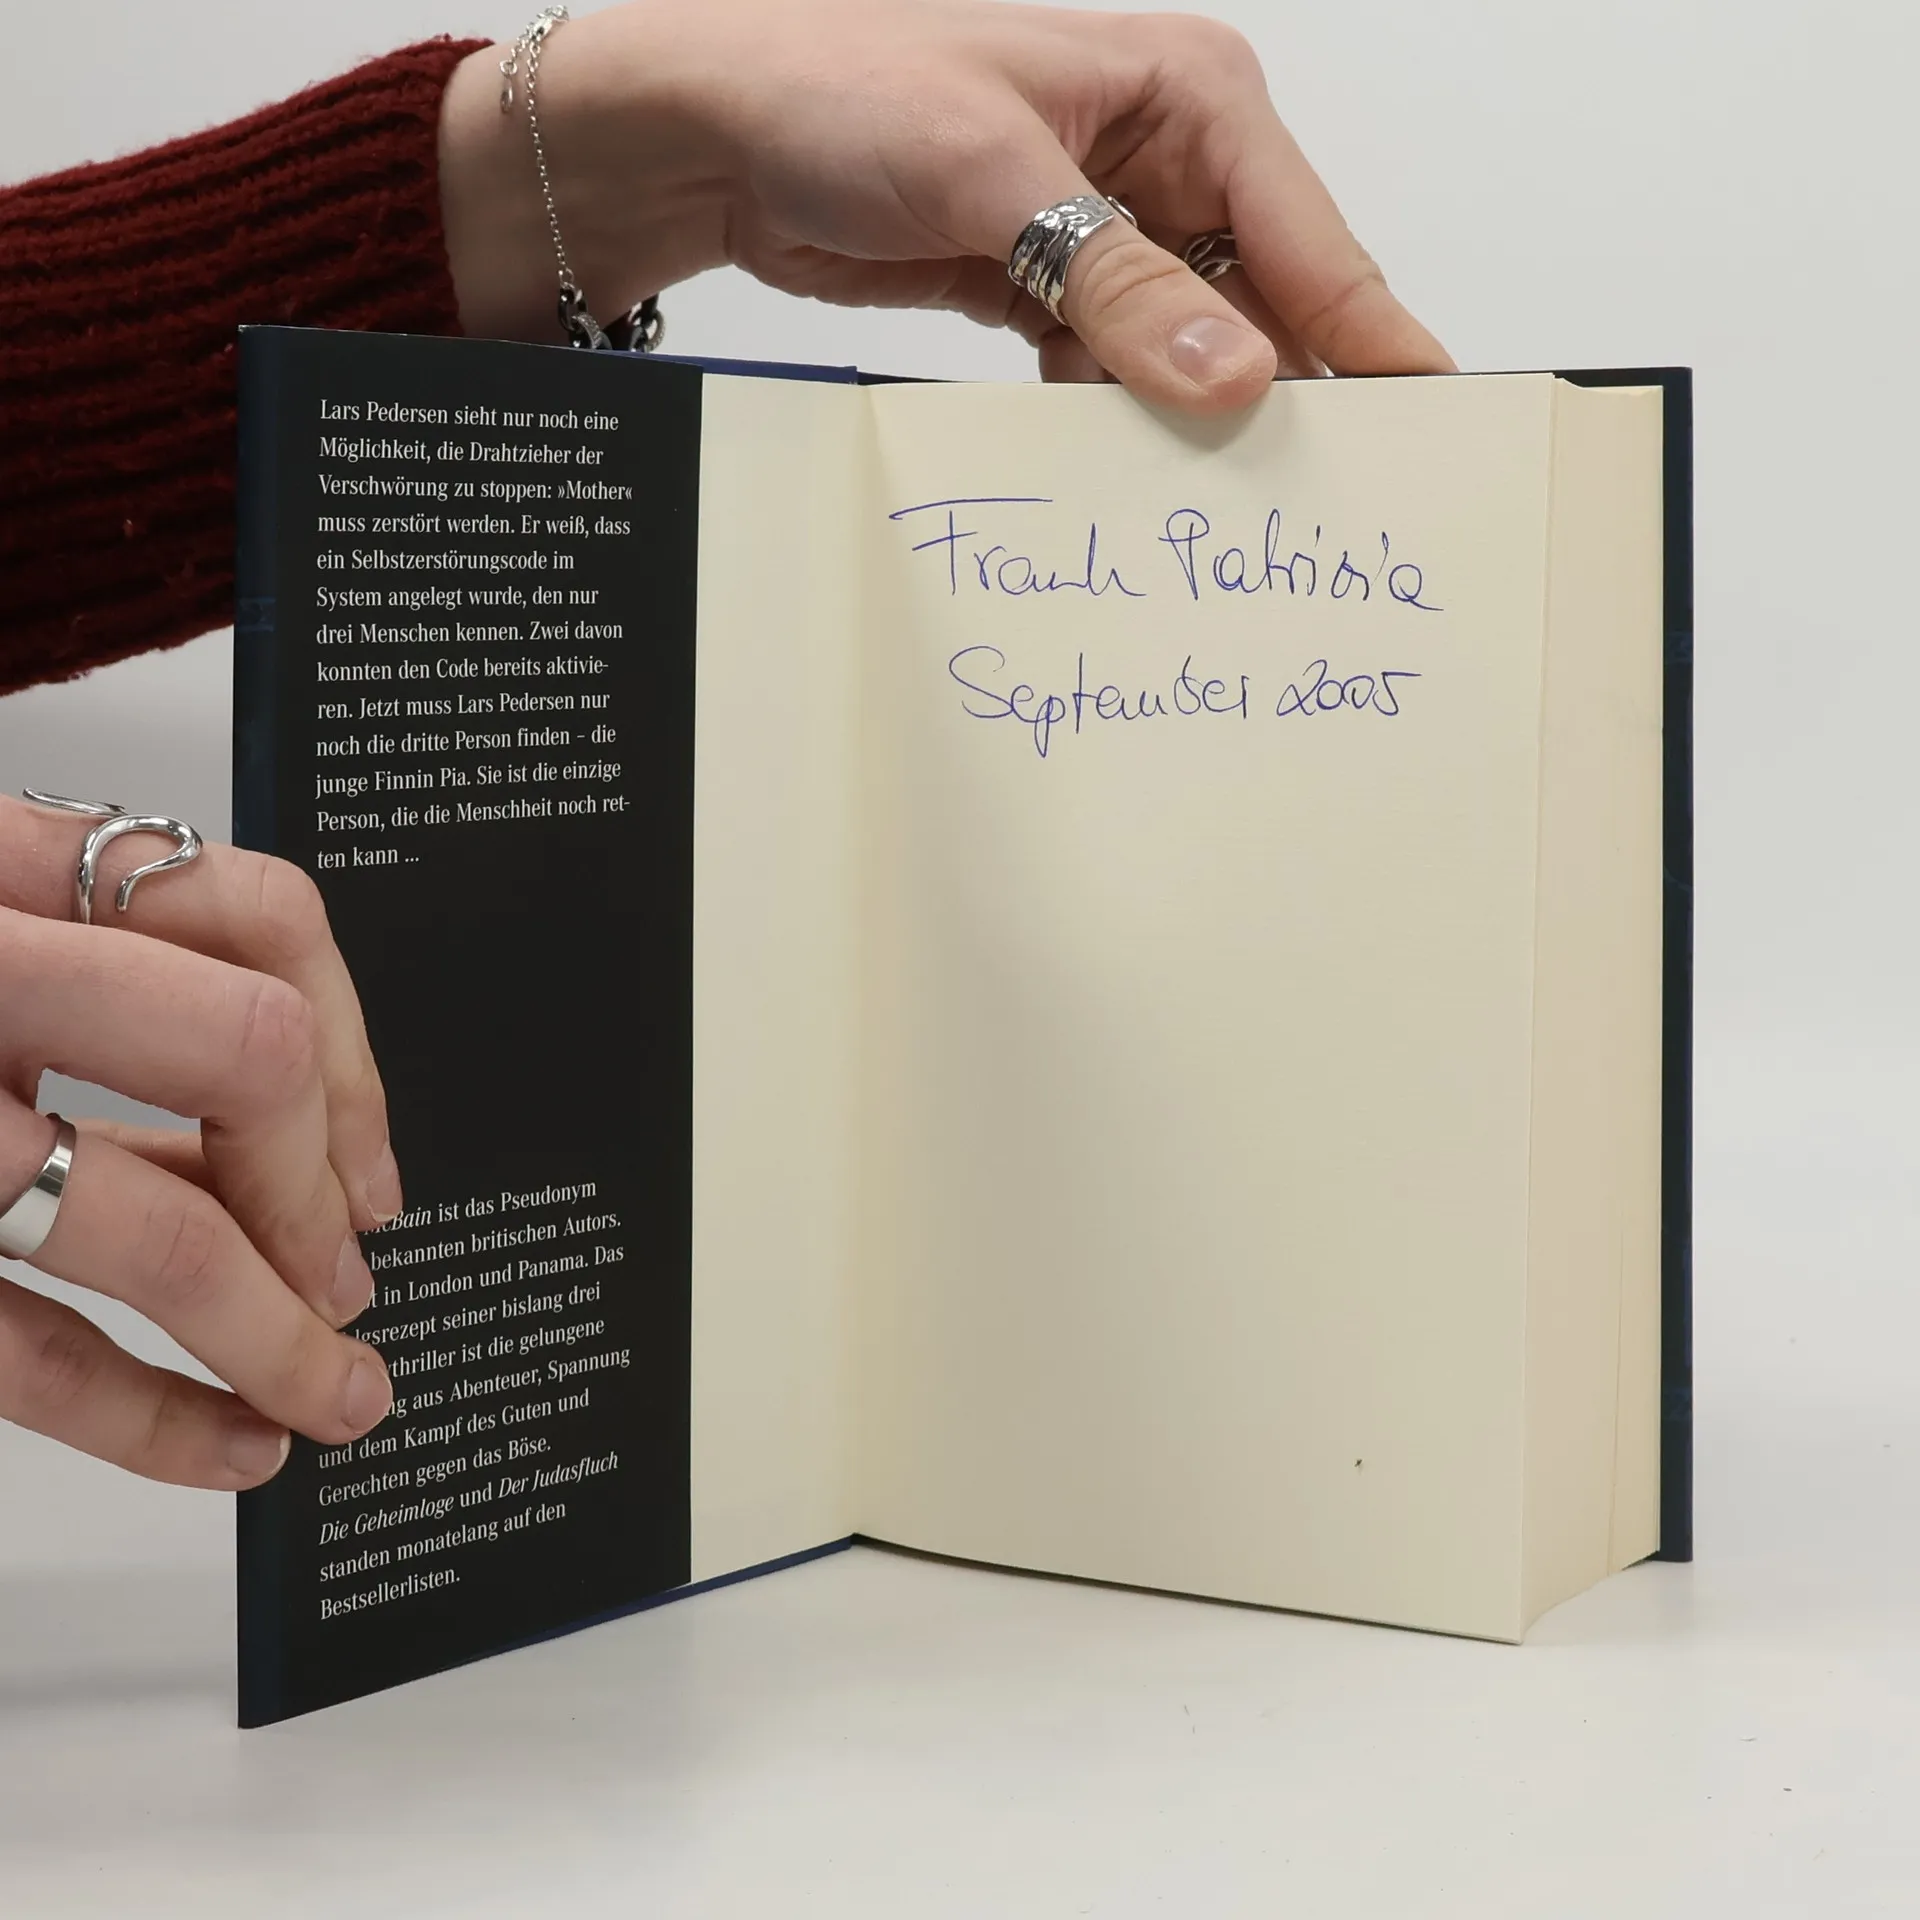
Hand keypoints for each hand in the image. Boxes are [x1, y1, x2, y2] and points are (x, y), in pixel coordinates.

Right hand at [0, 795, 398, 1487]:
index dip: (352, 1048)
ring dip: (277, 1337)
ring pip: (146, 1228)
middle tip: (350, 1281)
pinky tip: (227, 1449)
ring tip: (339, 1401)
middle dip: (320, 1192)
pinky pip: (17, 1348)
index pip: (257, 918)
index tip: (372, 1165)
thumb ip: (80, 945)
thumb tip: (292, 1086)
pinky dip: (149, 1418)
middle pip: (246, 1057)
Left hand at [438, 0, 1452, 410]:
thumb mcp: (988, 173)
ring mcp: (1111, 232)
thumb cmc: (837, 86)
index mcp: (1188, 97)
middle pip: (1268, 302)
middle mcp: (1168, 162)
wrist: (717, 132)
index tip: (1428, 424)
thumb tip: (1234, 374)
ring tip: (1212, 507)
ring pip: (1194, 349)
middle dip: (1285, 395)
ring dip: (1192, 420)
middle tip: (1320, 503)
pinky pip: (1115, 371)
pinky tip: (1109, 466)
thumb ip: (1113, 281)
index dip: (1372, 337)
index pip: (1312, 236)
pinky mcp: (1053, 288)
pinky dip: (1113, 418)